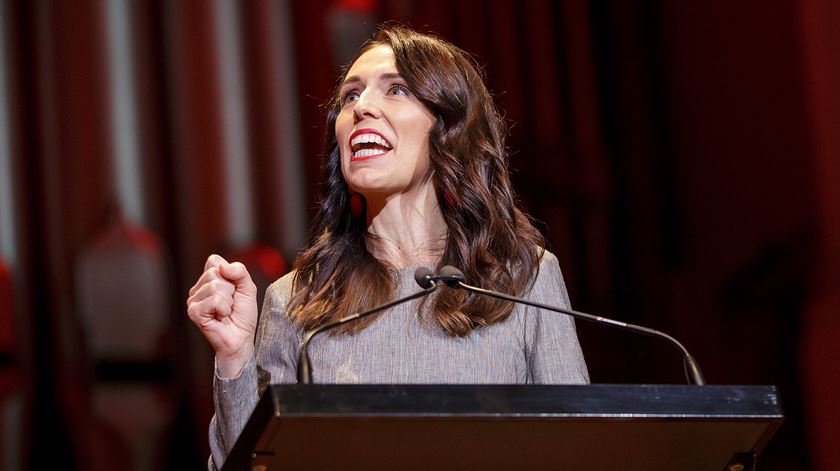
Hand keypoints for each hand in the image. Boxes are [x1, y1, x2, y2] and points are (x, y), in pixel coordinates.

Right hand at [187, 254, 258, 376]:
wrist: (241, 338)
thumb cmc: (243, 314)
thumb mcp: (248, 287)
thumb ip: (240, 271)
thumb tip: (222, 267)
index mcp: (208, 280)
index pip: (214, 261)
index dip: (230, 274)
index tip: (234, 290)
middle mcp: (197, 288)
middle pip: (215, 273)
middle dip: (231, 289)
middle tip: (230, 304)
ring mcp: (193, 300)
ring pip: (215, 287)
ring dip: (228, 301)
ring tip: (226, 312)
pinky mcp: (194, 312)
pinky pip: (214, 300)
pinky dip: (224, 309)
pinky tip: (221, 317)